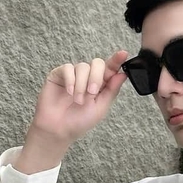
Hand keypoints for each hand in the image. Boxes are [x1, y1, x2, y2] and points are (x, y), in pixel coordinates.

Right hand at [15, 50, 129, 172]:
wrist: (58, 129)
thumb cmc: (80, 121)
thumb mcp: (100, 108)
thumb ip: (111, 90)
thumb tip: (123, 74)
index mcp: (100, 85)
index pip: (110, 69)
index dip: (116, 60)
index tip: (123, 54)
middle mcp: (88, 78)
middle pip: (97, 63)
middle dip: (96, 77)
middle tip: (92, 93)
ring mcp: (73, 75)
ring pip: (83, 67)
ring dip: (82, 85)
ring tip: (78, 101)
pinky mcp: (59, 74)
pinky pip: (68, 68)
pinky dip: (70, 80)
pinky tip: (69, 92)